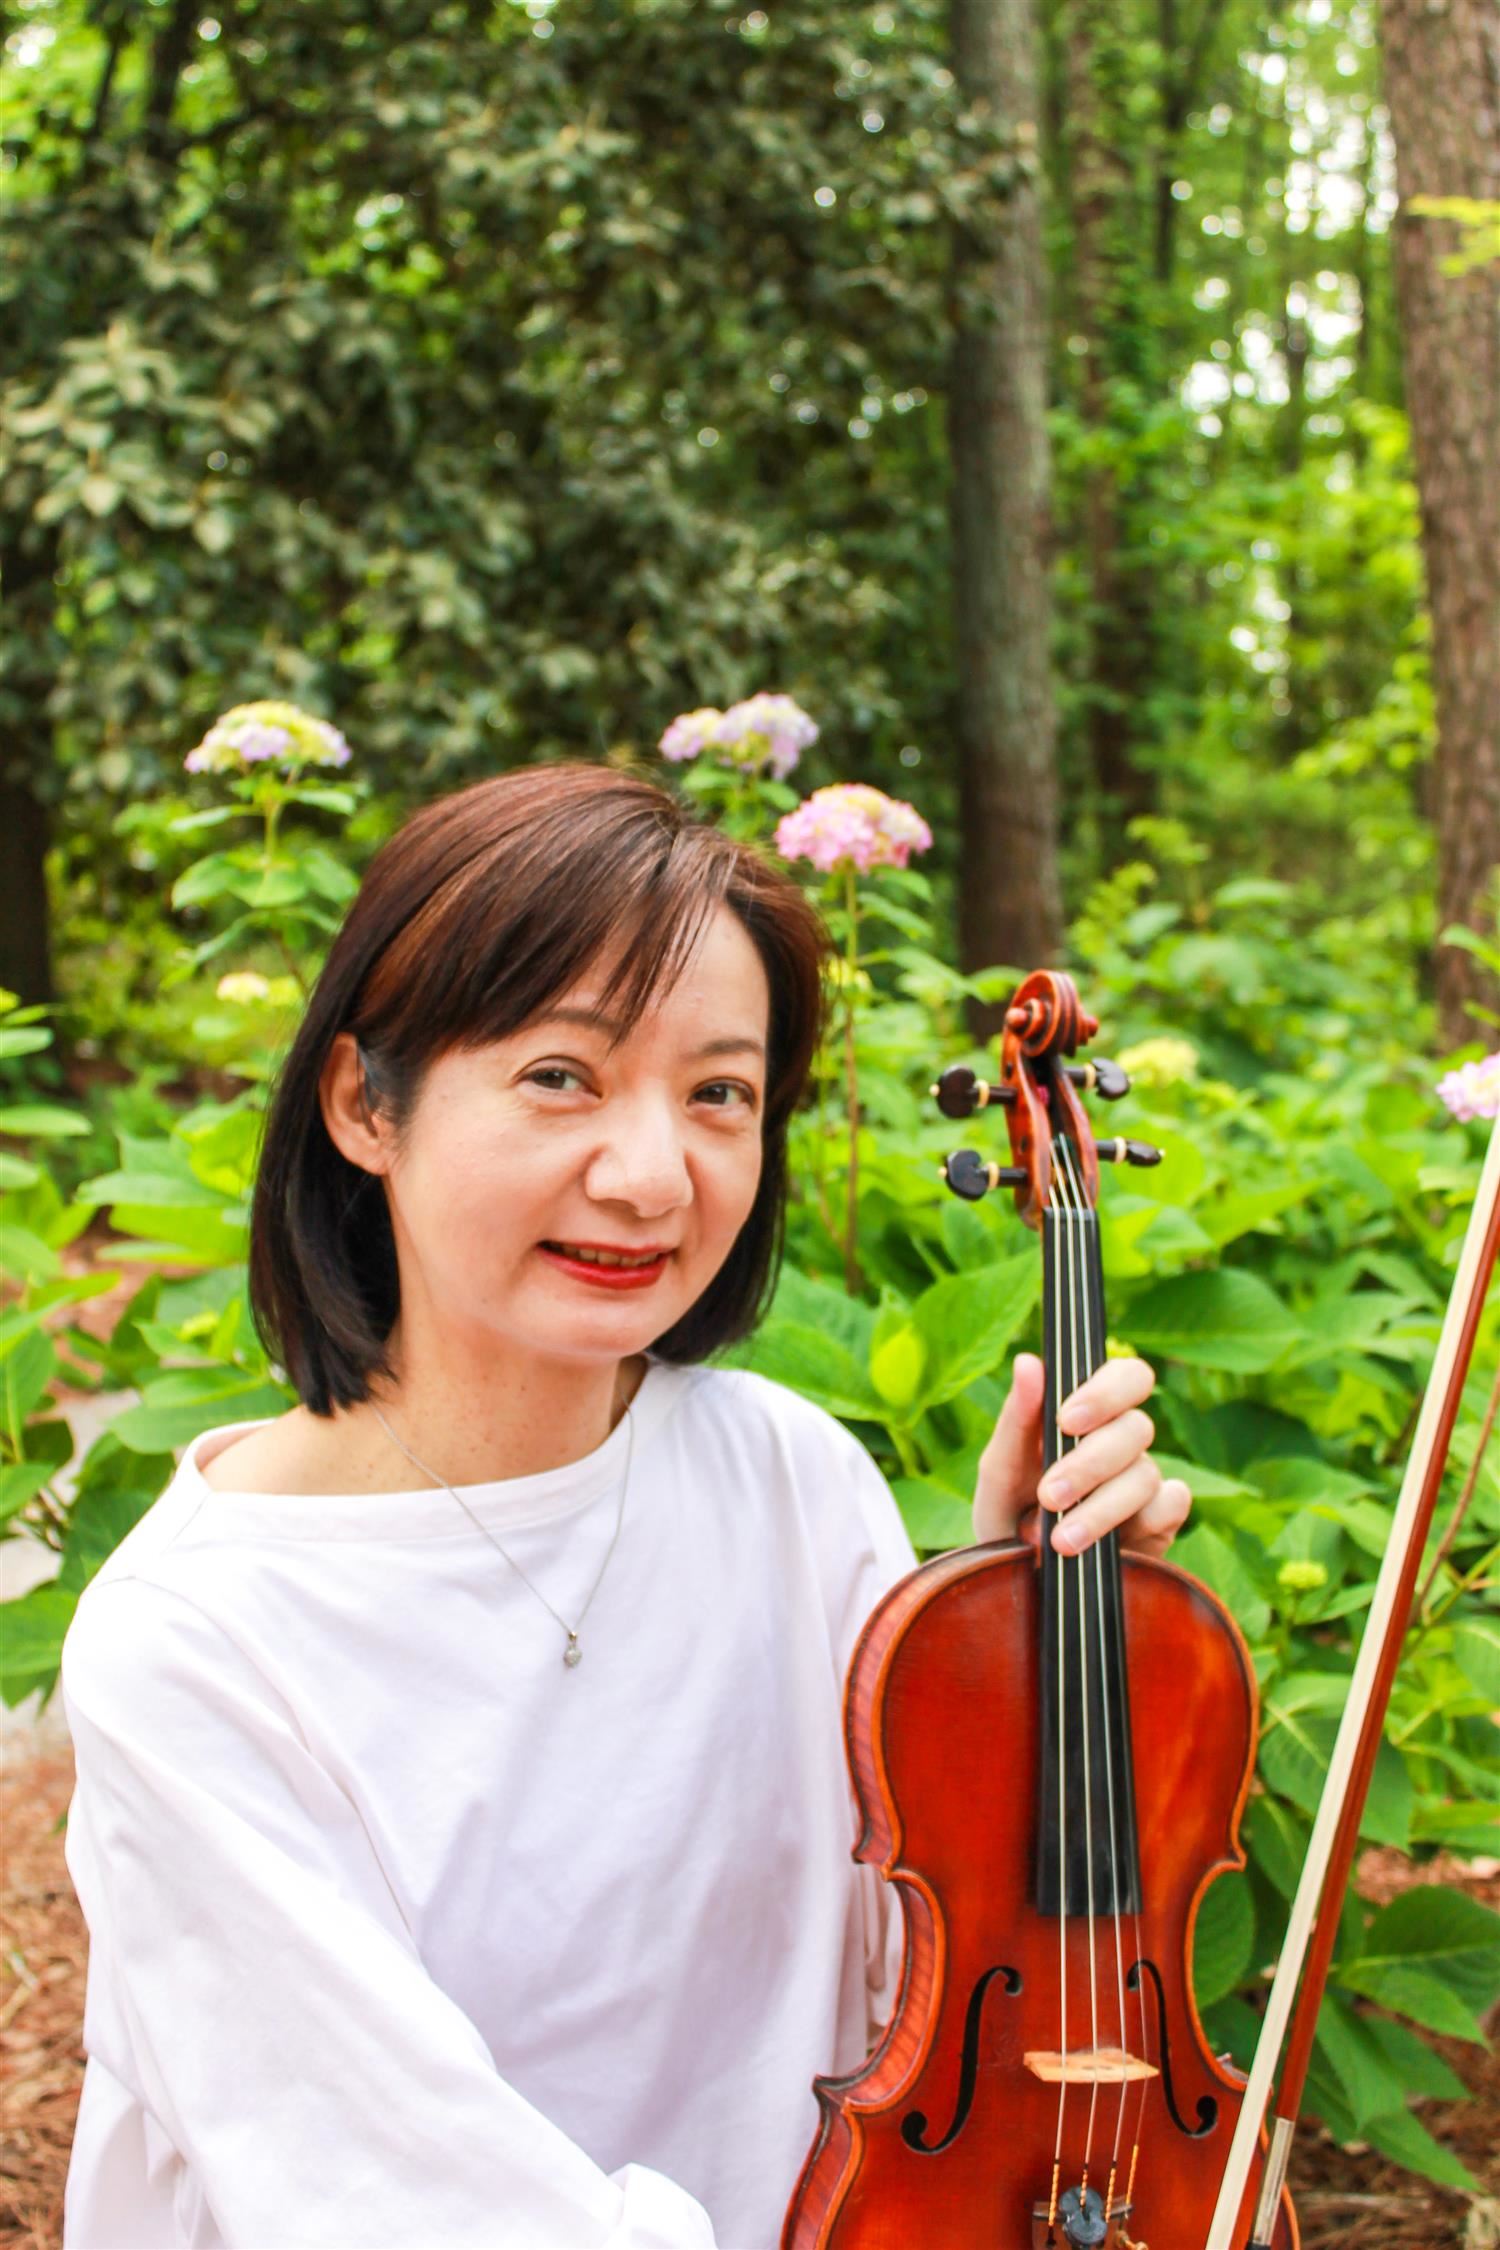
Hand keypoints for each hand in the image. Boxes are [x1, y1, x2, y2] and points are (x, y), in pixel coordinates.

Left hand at [972, 1351, 1189, 1559]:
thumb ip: (1017, 1418)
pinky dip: (1142, 1522)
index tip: (1065, 1420)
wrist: (1017, 1579)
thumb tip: (1027, 1361)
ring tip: (1059, 1539)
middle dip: (1090, 1463)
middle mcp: (1123, 1442)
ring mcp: (1143, 1481)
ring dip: (1100, 1507)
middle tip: (1049, 1494)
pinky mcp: (1160, 1522)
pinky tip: (1111, 1547)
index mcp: (1089, 1414)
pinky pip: (1171, 1506)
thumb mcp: (1000, 1469)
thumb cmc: (1007, 1512)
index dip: (1106, 1392)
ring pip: (1146, 1474)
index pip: (1127, 1376)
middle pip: (1137, 1427)